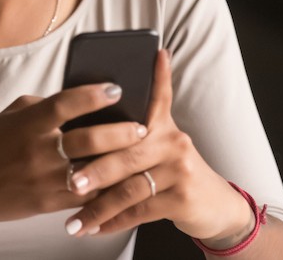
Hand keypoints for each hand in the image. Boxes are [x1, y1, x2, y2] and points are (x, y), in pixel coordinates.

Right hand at [0, 82, 148, 251]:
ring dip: (120, 162)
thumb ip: (44, 106)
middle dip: (121, 132)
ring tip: (141, 154)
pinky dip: (106, 189)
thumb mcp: (12, 116)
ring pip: (92, 171)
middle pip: (89, 139)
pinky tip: (124, 181)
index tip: (117, 88)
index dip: (94, 95)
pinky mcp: (48, 203)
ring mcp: (44, 179)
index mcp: (28, 123)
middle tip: (143, 126)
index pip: (66, 103)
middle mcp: (37, 150)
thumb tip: (80, 98)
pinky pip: (85, 196)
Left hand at [61, 50, 254, 246]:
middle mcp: (173, 141)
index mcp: (163, 125)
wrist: (214, 205)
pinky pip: (140, 211)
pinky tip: (94, 229)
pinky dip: (114, 222)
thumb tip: (86, 123)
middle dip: (94, 169)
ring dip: (98, 206)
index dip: (157, 74)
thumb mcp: (159, 146)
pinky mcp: (182, 197)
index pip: (158, 95)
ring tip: (74, 220)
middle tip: (68, 181)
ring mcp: (180, 169)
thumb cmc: (172, 173)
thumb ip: (130, 134)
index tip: (154, 53)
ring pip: (130, 187)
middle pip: (127, 152)